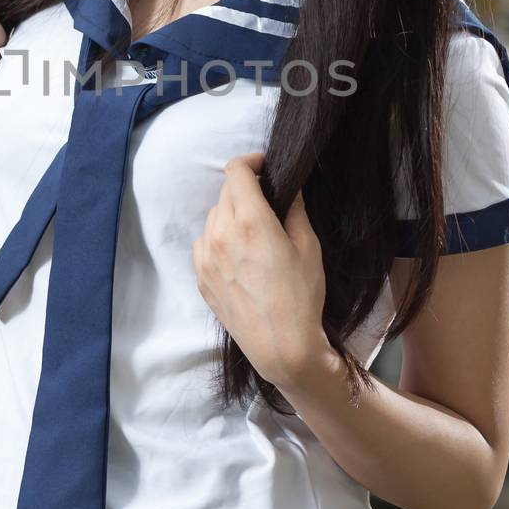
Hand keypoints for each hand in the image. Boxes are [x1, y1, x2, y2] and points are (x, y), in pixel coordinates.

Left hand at [192, 152, 329, 387]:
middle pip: (225, 192)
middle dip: (245, 189)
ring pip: (213, 217)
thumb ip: (294, 210)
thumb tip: (287, 187)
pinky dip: (218, 238)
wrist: (281, 346)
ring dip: (230, 213)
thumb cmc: (301, 296)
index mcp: (249, 221)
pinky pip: (204, 243)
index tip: (265, 168)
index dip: (251, 162)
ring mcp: (205, 257)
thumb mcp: (308, 246)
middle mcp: (220, 234)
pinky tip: (238, 253)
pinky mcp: (200, 277)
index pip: (235, 171)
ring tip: (253, 231)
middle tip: (266, 200)